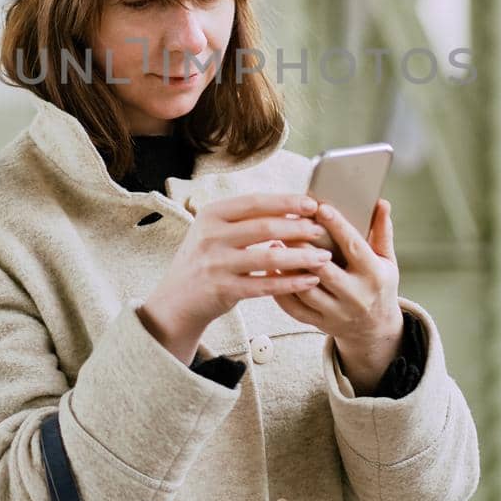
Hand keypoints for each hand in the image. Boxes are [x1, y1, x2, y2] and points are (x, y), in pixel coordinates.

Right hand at [138, 192, 334, 363]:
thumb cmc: (204, 259)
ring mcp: (216, 264)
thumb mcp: (213, 230)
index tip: (312, 203)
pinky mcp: (224, 290)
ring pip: (269, 257)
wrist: (177, 299)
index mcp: (212, 214)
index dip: (286, 201)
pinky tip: (309, 280)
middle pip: (265, 227)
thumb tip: (289, 205)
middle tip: (321, 230)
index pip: (255, 202)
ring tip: (323, 257)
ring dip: (301, 256)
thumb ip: (243, 218)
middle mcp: (211, 236)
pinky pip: (265, 285)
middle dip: (299, 228)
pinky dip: (290, 282)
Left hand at [271, 198, 404, 393]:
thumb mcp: (387, 260)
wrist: (374, 329)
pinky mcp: (320, 323)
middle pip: (324, 269)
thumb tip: (381, 202)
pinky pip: (294, 308)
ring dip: (287, 266)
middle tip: (287, 223)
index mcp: (374, 276)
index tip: (320, 208)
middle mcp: (356, 296)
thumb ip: (382, 232)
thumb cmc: (379, 286)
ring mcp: (336, 313)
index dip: (337, 226)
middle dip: (303, 246)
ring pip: (305, 289)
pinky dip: (279, 290)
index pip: (354, 246)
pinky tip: (271, 269)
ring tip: (274, 243)